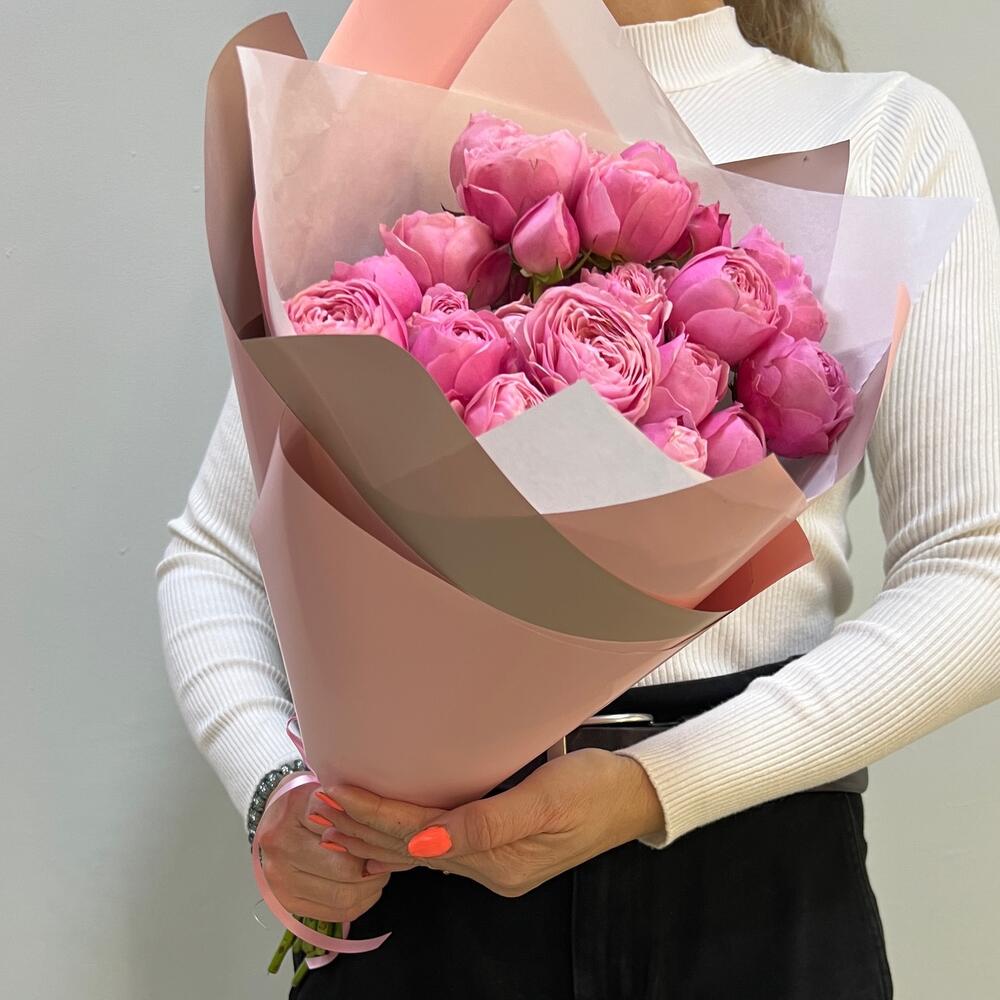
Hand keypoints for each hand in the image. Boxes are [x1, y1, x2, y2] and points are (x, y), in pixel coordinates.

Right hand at [254, 775, 409, 922]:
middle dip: (374, 867)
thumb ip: (350, 801)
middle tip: (387, 858)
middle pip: (346, 868)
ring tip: (377, 873)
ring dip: (370, 888)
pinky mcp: (286, 901)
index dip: (372, 834)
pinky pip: (334, 912)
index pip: (345, 828)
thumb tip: (383, 821)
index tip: (385, 834)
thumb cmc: (306, 800)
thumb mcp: (326, 784)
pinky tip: (365, 889)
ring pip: (342, 895)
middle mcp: (281, 845)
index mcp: (293, 809)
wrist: (273, 817)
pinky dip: (358, 903)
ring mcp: (280, 877)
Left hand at [315, 749, 664, 896]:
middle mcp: (490, 868)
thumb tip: (425, 843)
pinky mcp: (502, 847)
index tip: (336, 794)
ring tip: (336, 824)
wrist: (636, 796)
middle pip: (411, 850)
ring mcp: (496, 862)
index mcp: (497, 860)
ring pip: (420, 850)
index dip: (375, 816)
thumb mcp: (546, 800)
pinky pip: (440, 845)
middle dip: (364, 829)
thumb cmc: (596, 789)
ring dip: (377, 835)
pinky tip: (388, 836)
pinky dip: (406, 837)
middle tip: (318, 808)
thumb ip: (487, 823)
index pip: (418, 837)